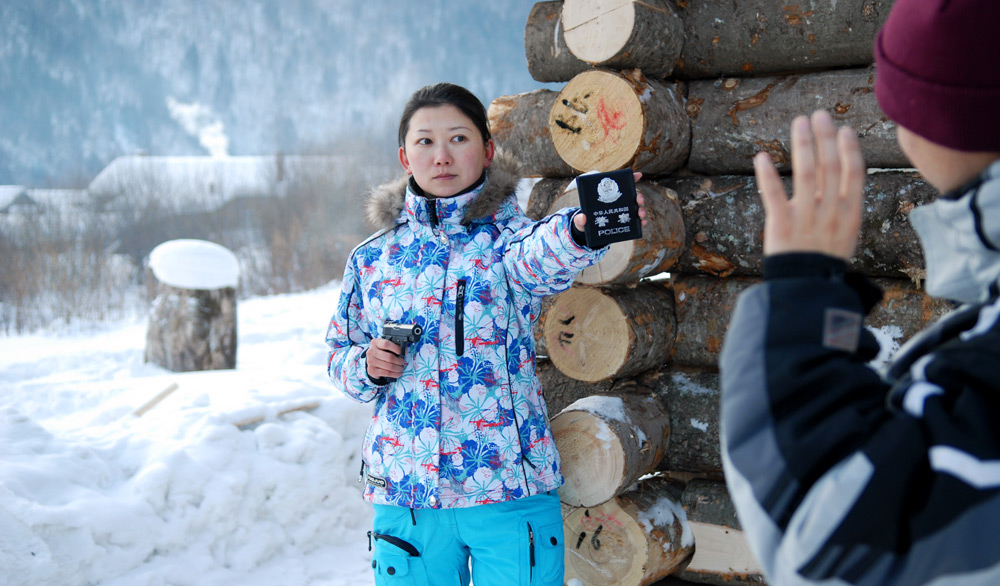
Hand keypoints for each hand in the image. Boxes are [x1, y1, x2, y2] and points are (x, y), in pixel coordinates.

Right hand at [366, 338, 405, 379]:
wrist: (371, 360)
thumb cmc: (381, 352)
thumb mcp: (385, 346)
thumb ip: (394, 346)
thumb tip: (405, 351)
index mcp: (375, 343)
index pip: (386, 344)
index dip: (396, 348)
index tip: (401, 352)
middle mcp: (371, 351)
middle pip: (389, 357)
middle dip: (399, 361)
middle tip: (402, 362)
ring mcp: (370, 362)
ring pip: (389, 366)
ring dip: (398, 368)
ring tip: (401, 368)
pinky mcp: (372, 370)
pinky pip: (387, 373)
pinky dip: (395, 374)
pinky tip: (398, 373)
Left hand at [573, 171, 646, 230]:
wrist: (589, 233)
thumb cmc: (585, 221)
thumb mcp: (580, 220)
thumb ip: (579, 219)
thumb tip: (583, 218)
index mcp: (608, 196)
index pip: (620, 184)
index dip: (631, 178)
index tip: (638, 174)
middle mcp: (619, 202)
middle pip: (632, 196)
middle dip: (639, 196)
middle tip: (639, 200)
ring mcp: (623, 212)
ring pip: (636, 208)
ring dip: (641, 209)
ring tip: (641, 214)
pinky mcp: (626, 222)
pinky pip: (636, 221)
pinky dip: (641, 221)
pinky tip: (642, 223)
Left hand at [754, 110, 865, 259]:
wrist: (808, 291)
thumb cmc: (825, 264)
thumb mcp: (846, 236)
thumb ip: (842, 208)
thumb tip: (842, 179)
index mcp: (850, 215)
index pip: (854, 175)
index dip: (849, 150)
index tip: (844, 130)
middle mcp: (830, 212)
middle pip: (830, 167)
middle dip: (825, 139)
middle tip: (819, 116)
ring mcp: (806, 218)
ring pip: (806, 174)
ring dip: (803, 146)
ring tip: (800, 123)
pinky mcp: (782, 225)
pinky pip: (774, 195)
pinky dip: (768, 176)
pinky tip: (762, 157)